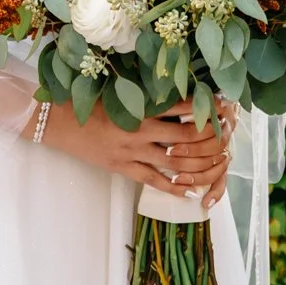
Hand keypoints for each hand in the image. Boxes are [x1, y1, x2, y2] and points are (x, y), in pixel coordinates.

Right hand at [38, 99, 232, 198]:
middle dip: (211, 137)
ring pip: (176, 163)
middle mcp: (140, 131)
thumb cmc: (89, 102)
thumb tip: (180, 94)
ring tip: (217, 163)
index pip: (184, 107)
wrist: (58, 121)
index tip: (224, 105)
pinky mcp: (122, 168)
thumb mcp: (120, 93)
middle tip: (227, 136)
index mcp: (141, 108)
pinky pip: (153, 181)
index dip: (207, 107)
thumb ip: (148, 96)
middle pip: (188, 136)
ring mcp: (132, 152)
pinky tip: (190, 191)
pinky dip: (174, 188)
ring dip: (200, 164)